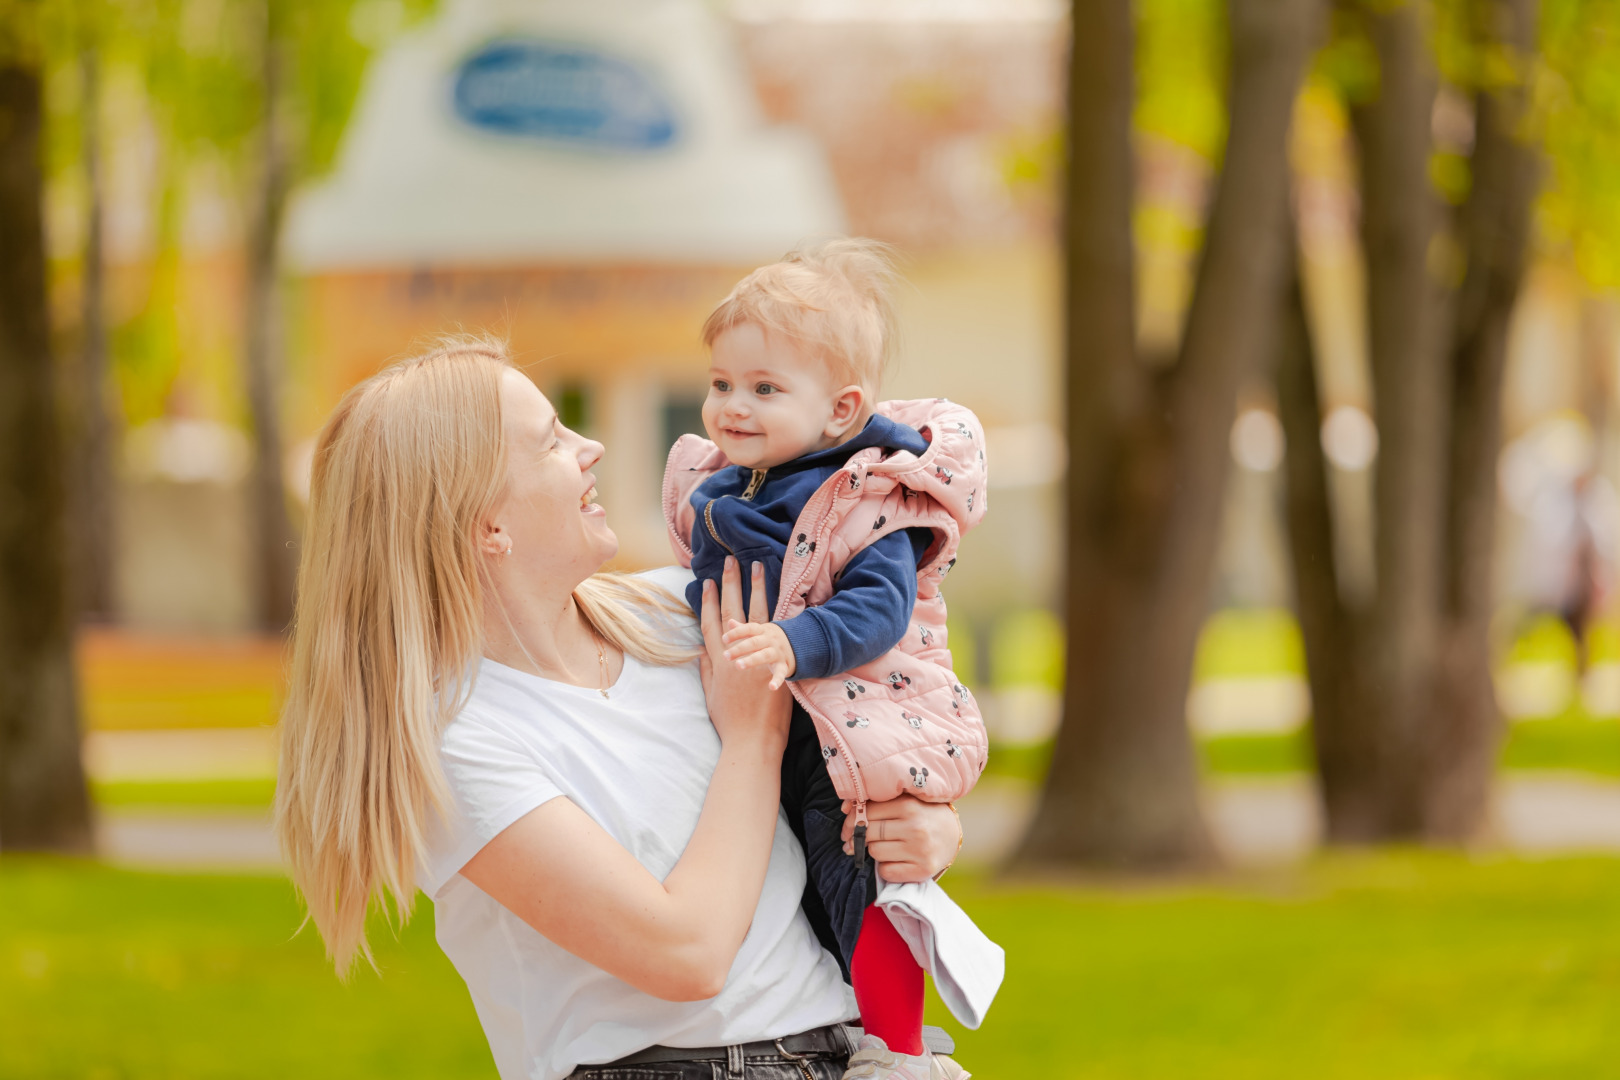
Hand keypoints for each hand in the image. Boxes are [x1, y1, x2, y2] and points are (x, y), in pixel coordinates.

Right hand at [699, 558, 789, 751]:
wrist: (751, 740)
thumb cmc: (730, 722)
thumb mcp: (712, 694)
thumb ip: (706, 671)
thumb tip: (700, 652)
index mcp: (718, 660)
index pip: (710, 623)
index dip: (708, 602)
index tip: (707, 583)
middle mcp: (734, 653)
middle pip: (730, 611)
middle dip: (729, 585)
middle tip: (729, 561)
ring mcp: (754, 655)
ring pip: (754, 614)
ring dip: (755, 588)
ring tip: (757, 565)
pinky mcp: (772, 661)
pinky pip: (776, 630)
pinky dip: (777, 610)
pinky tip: (781, 592)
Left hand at [721, 621, 796, 689]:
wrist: (800, 643)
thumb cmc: (771, 639)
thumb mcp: (760, 631)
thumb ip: (744, 628)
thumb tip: (729, 621)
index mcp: (763, 631)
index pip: (749, 629)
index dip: (736, 633)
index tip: (724, 639)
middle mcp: (770, 640)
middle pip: (754, 643)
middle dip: (739, 649)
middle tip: (725, 656)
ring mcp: (778, 652)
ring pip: (764, 655)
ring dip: (751, 660)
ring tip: (738, 666)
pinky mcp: (785, 665)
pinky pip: (781, 673)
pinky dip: (777, 680)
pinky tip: (771, 687)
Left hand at [840, 795, 961, 882]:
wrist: (952, 835)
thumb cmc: (922, 815)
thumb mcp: (905, 801)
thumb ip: (878, 801)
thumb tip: (844, 807)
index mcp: (909, 805)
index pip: (868, 811)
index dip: (852, 819)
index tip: (848, 825)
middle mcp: (915, 827)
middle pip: (869, 833)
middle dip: (858, 837)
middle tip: (853, 840)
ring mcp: (919, 850)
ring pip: (875, 852)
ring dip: (873, 851)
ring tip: (883, 846)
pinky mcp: (922, 870)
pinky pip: (886, 871)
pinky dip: (884, 868)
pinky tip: (893, 860)